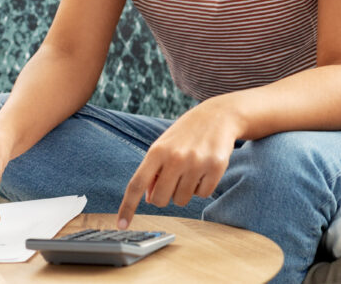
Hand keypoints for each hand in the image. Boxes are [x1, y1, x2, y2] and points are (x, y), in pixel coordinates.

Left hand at [117, 98, 241, 228]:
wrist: (218, 116)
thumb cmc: (185, 134)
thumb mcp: (164, 146)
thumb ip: (153, 170)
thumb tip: (148, 198)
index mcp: (157, 151)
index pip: (137, 184)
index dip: (128, 206)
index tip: (122, 224)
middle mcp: (176, 158)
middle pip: (160, 200)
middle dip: (164, 196)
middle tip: (172, 181)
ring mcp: (197, 163)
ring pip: (182, 200)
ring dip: (184, 191)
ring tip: (190, 169)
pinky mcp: (216, 167)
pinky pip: (203, 195)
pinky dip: (202, 187)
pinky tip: (204, 169)